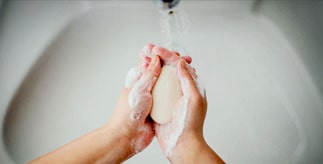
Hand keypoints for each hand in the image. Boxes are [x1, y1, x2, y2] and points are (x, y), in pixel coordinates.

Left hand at [104, 43, 192, 159]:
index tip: (175, 53)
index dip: (164, 55)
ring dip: (178, 78)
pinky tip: (187, 89)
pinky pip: (170, 99)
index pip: (152, 62)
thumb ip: (149, 74)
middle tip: (187, 61)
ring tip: (191, 72)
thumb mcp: (140, 89)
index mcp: (139, 79)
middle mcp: (147, 87)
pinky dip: (178, 93)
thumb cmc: (127, 112)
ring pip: (168, 85)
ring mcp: (154, 98)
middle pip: (163, 72)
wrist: (127, 136)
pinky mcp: (159, 109)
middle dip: (174, 65)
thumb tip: (157, 58)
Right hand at [152, 47, 223, 162]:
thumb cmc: (191, 123)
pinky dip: (147, 80)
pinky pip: (154, 89)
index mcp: (191, 85)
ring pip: (160, 76)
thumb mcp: (194, 99)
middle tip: (147, 49)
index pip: (179, 64)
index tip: (156, 49)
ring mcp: (170, 96)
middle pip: (168, 68)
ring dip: (151, 66)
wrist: (181, 143)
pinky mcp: (161, 104)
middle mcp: (180, 88)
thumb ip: (189, 80)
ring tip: (142, 58)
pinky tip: (140, 75)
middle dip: (158, 57)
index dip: (168, 55)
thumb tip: (181, 63)